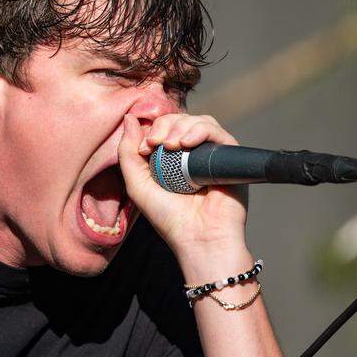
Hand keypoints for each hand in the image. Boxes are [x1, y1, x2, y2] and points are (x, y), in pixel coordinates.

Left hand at [118, 112, 248, 256]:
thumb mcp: (137, 184)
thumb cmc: (168, 217)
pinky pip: (217, 132)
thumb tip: (128, 118)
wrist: (198, 237)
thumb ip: (127, 153)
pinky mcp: (229, 157)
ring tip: (171, 145)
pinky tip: (187, 143)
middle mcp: (192, 154)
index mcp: (171, 159)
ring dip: (180, 126)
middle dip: (164, 125)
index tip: (143, 147)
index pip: (163, 127)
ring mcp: (211, 155)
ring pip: (199, 121)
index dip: (152, 128)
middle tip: (155, 143)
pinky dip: (200, 130)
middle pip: (180, 120)